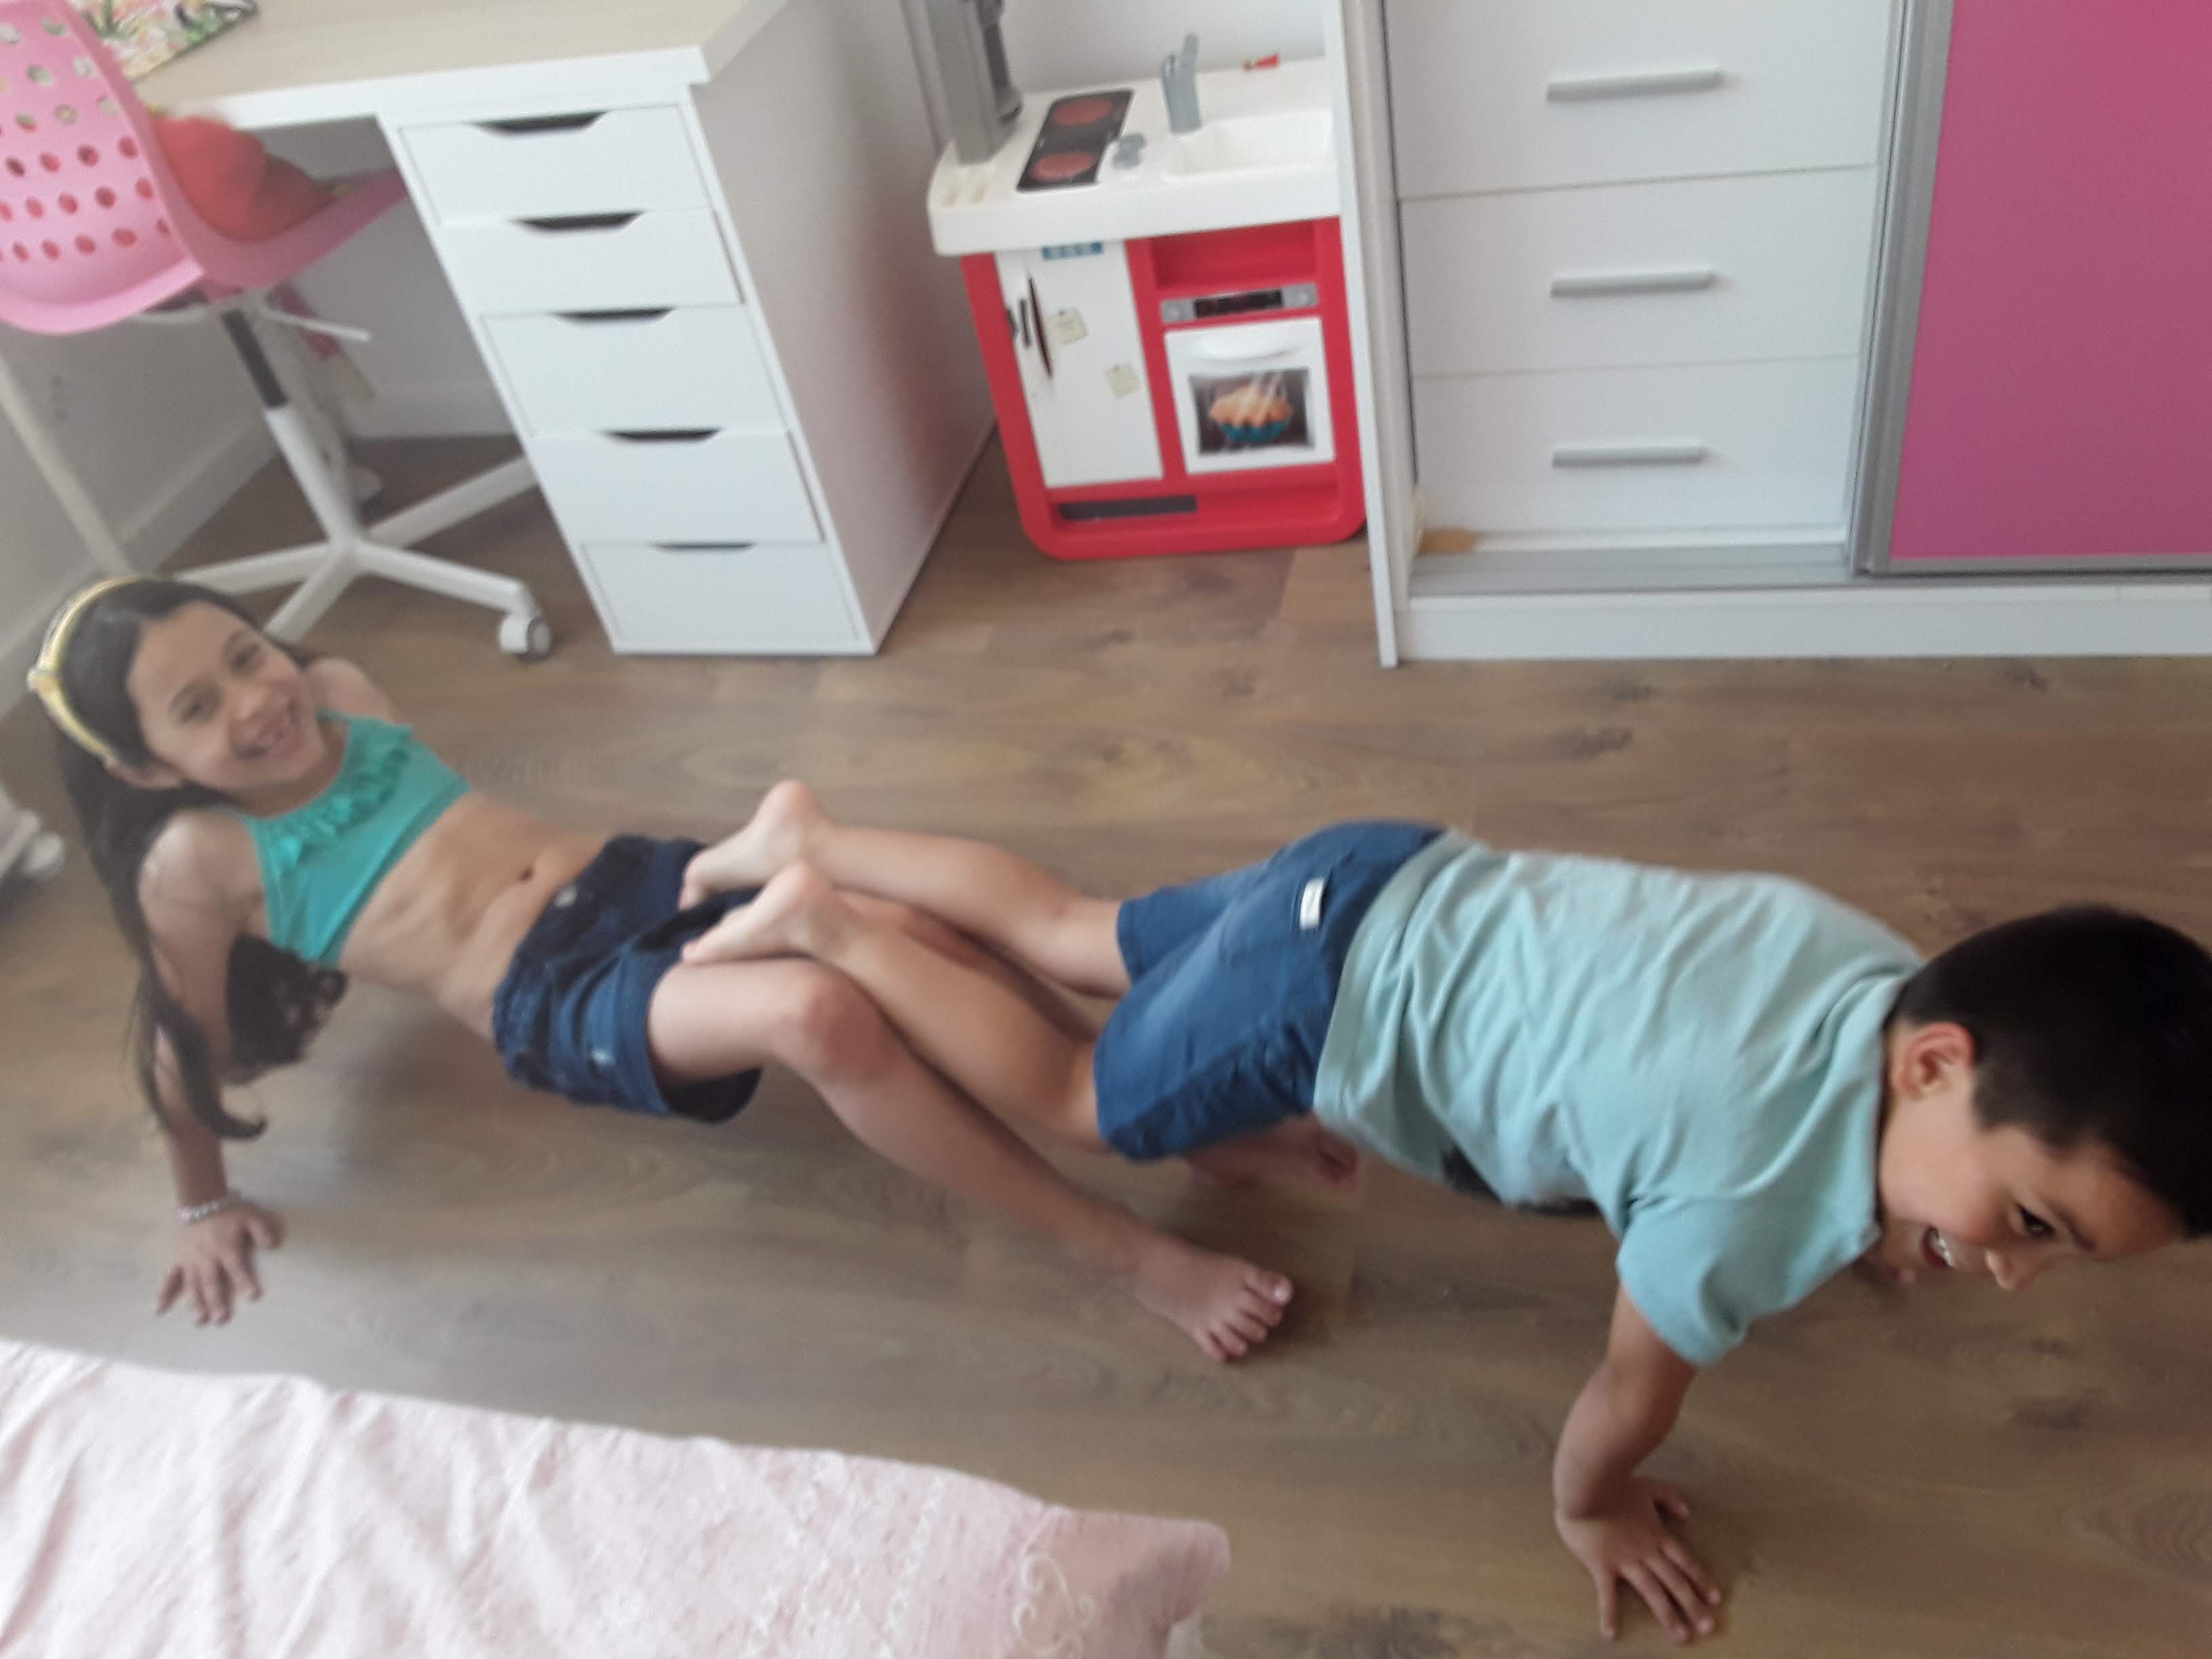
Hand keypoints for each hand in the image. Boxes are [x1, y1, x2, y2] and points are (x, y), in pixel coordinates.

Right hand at [157, 1202, 283, 1325]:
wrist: (200, 1203)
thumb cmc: (228, 1214)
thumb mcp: (249, 1217)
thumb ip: (261, 1230)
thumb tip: (272, 1243)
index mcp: (225, 1248)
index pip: (237, 1267)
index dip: (245, 1281)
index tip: (253, 1296)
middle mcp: (206, 1258)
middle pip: (212, 1282)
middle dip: (217, 1301)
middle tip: (222, 1319)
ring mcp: (189, 1261)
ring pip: (192, 1285)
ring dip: (195, 1303)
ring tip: (199, 1320)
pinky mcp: (177, 1260)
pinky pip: (169, 1278)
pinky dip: (163, 1293)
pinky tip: (159, 1309)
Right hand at [1557, 1479, 1722, 1642]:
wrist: (1587, 1486)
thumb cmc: (1617, 1485)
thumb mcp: (1649, 1486)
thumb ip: (1669, 1498)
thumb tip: (1688, 1513)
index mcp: (1657, 1534)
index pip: (1685, 1561)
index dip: (1701, 1579)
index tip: (1715, 1599)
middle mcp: (1647, 1552)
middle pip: (1675, 1581)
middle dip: (1692, 1605)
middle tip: (1707, 1628)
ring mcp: (1625, 1561)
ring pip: (1652, 1592)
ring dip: (1667, 1616)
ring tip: (1680, 1637)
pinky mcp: (1601, 1565)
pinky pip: (1606, 1594)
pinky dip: (1609, 1614)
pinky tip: (1611, 1633)